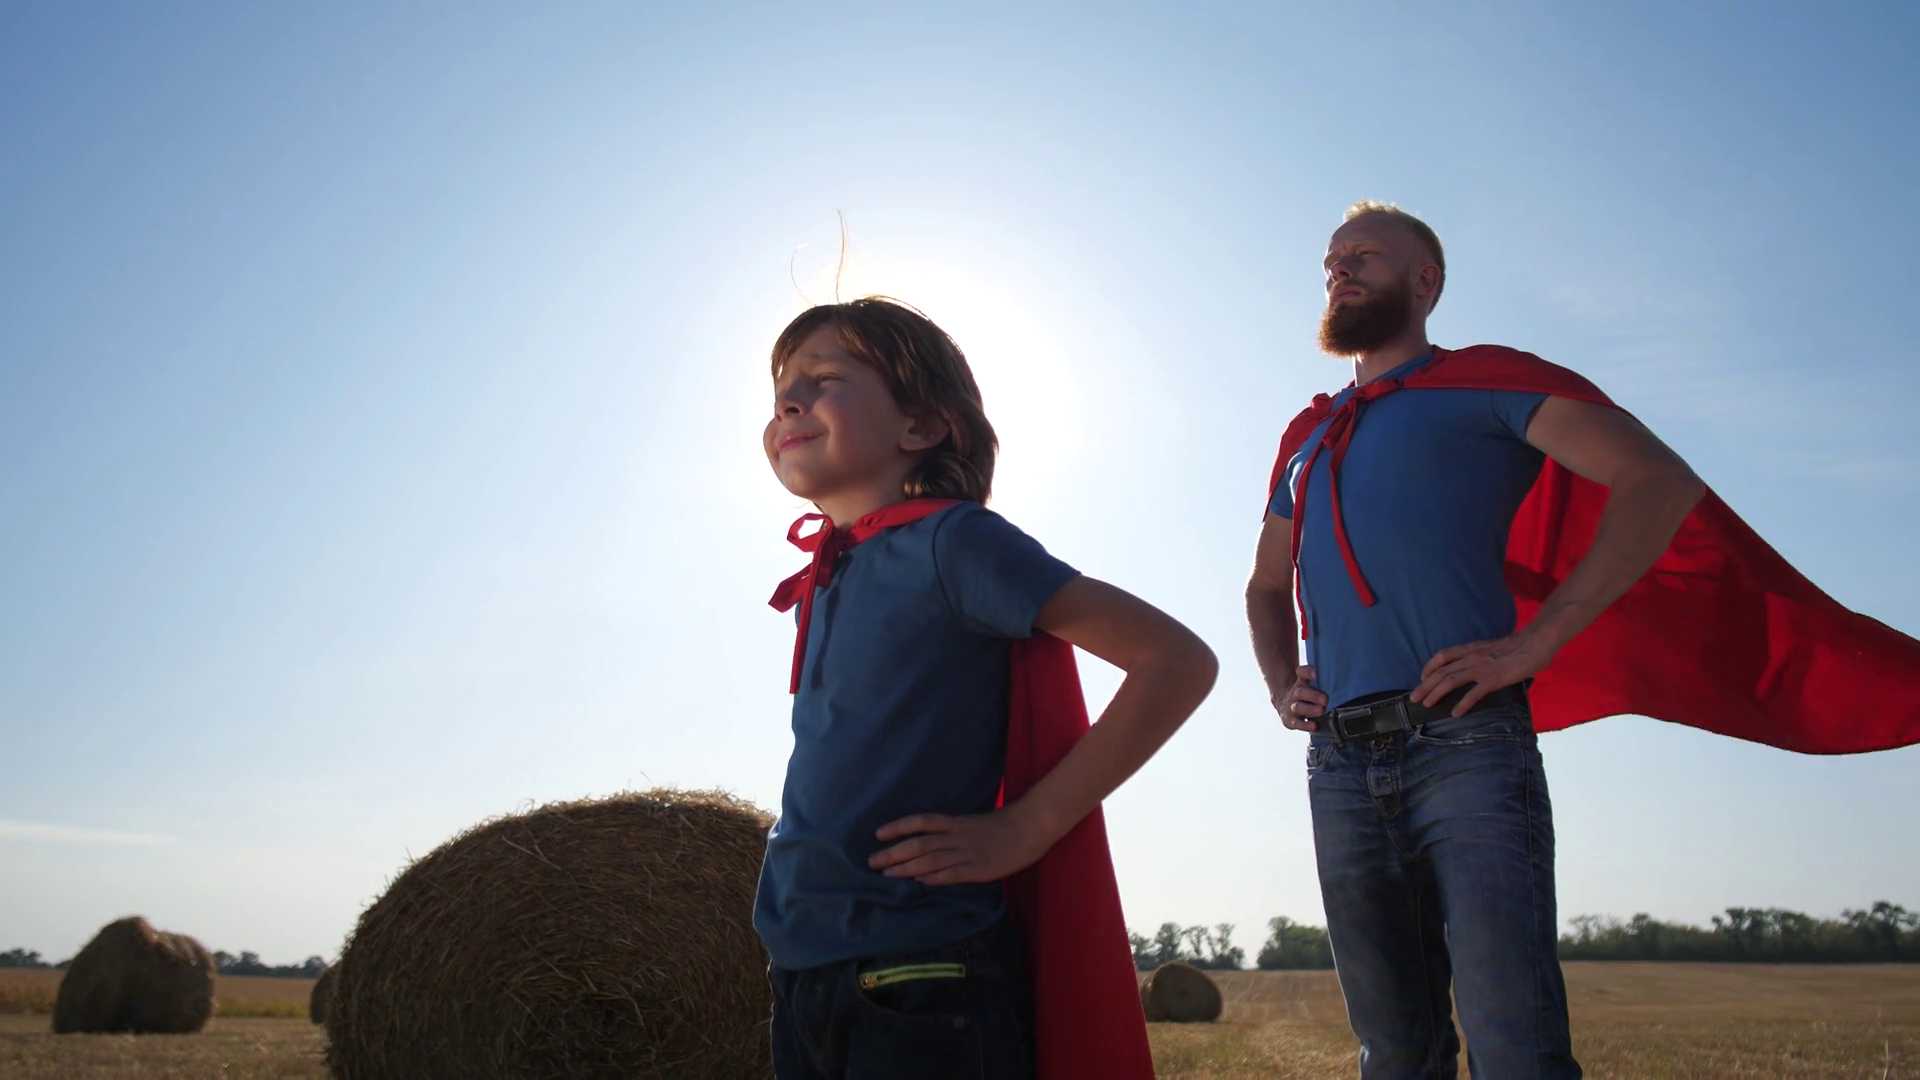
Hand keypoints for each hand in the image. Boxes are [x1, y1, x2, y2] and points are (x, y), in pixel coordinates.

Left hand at [868, 805, 1055, 885]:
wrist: (1032, 826)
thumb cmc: (1005, 825)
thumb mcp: (975, 823)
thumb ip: (955, 831)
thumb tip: (932, 840)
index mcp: (957, 823)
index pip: (921, 822)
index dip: (898, 827)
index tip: (878, 834)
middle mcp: (957, 836)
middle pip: (919, 843)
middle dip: (893, 853)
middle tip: (871, 862)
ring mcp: (968, 853)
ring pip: (930, 860)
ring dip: (906, 868)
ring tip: (886, 875)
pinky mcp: (980, 869)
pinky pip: (952, 874)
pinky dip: (934, 879)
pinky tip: (918, 884)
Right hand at [1274, 665, 1326, 732]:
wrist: (1285, 705)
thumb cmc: (1305, 694)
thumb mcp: (1310, 684)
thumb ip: (1323, 680)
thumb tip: (1342, 677)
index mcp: (1301, 682)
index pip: (1302, 673)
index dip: (1309, 672)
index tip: (1316, 674)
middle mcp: (1295, 694)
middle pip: (1302, 692)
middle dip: (1313, 696)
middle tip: (1325, 700)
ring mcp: (1292, 707)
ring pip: (1299, 707)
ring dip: (1310, 709)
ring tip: (1321, 711)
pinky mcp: (1290, 721)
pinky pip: (1297, 723)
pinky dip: (1305, 725)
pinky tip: (1314, 726)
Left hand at [1413, 633, 1553, 715]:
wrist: (1537, 642)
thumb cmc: (1520, 646)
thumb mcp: (1494, 648)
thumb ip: (1483, 657)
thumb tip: (1478, 668)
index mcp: (1472, 649)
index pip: (1443, 656)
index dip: (1430, 667)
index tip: (1422, 677)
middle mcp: (1472, 657)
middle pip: (1441, 671)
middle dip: (1425, 685)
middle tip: (1414, 697)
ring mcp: (1481, 667)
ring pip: (1450, 681)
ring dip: (1436, 694)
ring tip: (1427, 705)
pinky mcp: (1493, 678)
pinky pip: (1473, 693)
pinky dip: (1462, 704)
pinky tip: (1455, 713)